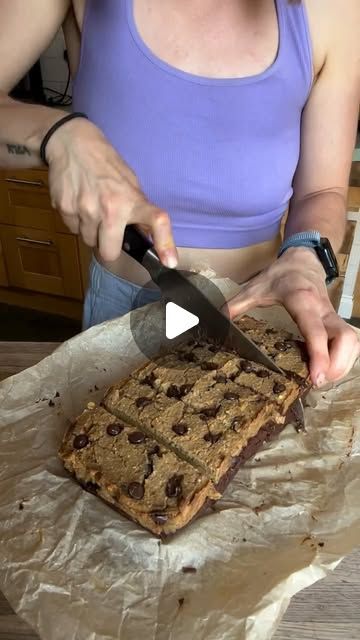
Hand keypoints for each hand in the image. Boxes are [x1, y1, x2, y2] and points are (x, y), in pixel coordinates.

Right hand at [46, 117, 177, 265]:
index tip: (169, 261)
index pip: (156, 221)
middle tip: (108, 232)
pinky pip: (73, 229)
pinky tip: (79, 202)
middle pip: (109, 253)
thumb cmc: (105, 165)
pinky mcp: (64, 209)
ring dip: (91, 232)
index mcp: (132, 200)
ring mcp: (85, 210)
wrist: (72, 144)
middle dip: (108, 246)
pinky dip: (77, 222)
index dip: (165, 244)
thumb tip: (148, 236)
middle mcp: (110, 208)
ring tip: (91, 209)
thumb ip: (138, 209)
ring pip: (89, 241)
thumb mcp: (130, 183)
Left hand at [222, 247, 359, 386]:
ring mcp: (333, 316)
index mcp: (302, 301)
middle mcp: (323, 310)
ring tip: (321, 379)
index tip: (315, 377)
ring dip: (343, 365)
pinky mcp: (337, 321)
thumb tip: (215, 322)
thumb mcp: (255, 287)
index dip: (319, 355)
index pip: (316, 331)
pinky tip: (327, 369)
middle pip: (345, 340)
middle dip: (336, 366)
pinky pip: (350, 342)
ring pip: (353, 342)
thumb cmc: (281, 274)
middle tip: (317, 382)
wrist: (304, 258)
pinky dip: (344, 359)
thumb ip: (235, 305)